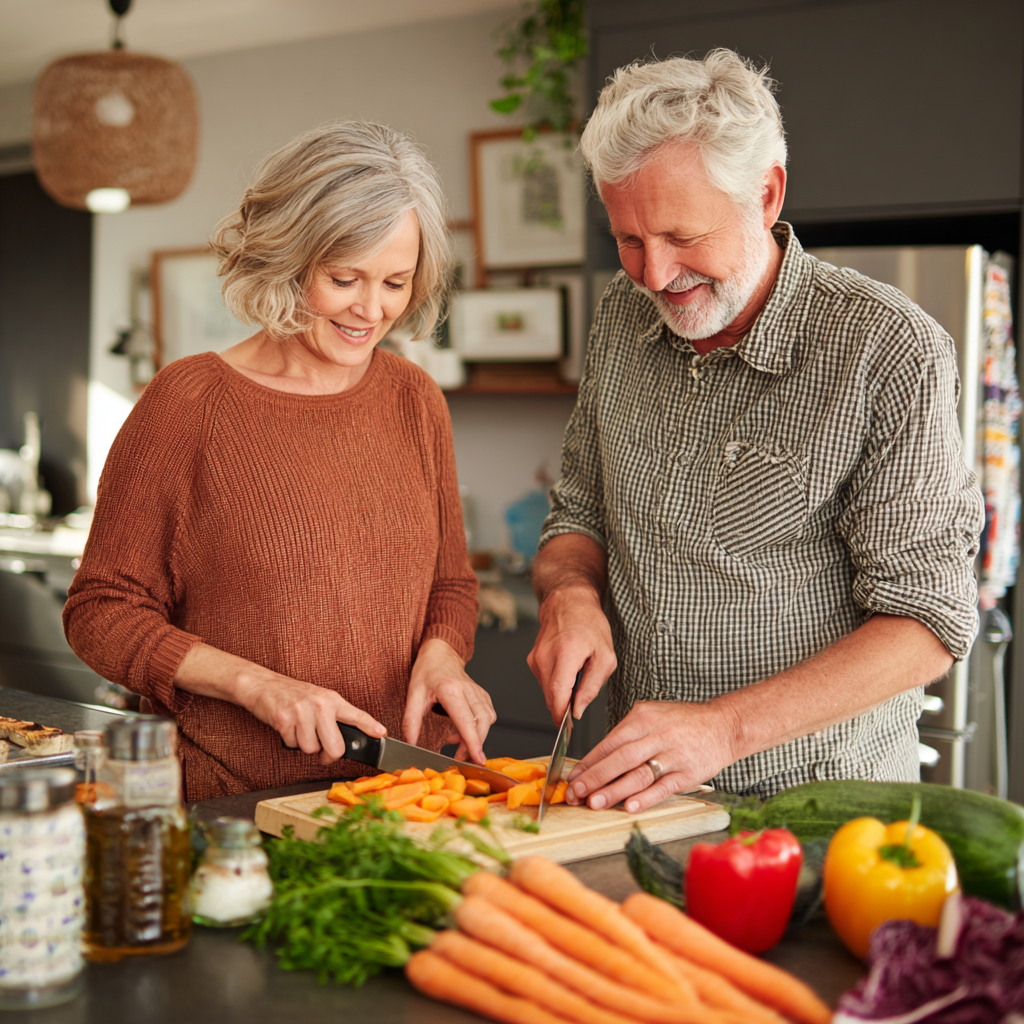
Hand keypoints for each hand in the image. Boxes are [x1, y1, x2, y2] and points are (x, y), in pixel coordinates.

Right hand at [173, 642, 385, 765]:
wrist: (264, 685)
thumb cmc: (294, 697)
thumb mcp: (319, 701)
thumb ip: (334, 719)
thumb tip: (349, 742)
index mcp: (332, 700)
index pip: (356, 715)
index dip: (370, 726)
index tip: (382, 734)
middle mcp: (320, 704)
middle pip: (335, 747)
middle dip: (328, 755)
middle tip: (322, 750)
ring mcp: (302, 711)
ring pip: (311, 749)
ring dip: (304, 745)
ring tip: (299, 729)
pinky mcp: (284, 719)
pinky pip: (292, 744)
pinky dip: (288, 741)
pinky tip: (286, 726)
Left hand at [403, 638, 495, 763]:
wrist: (439, 653)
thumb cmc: (427, 671)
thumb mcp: (413, 695)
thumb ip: (411, 721)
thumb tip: (410, 743)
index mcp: (451, 690)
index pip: (466, 721)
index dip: (473, 742)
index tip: (477, 758)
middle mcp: (468, 690)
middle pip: (481, 724)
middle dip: (474, 745)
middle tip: (459, 757)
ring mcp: (478, 692)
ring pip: (487, 720)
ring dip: (476, 737)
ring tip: (457, 743)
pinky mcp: (482, 694)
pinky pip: (488, 715)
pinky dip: (480, 727)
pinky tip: (463, 729)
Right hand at [527, 584, 616, 724]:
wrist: (568, 602)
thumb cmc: (589, 624)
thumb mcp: (605, 656)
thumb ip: (592, 686)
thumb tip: (579, 709)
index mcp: (566, 652)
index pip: (557, 693)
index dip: (561, 714)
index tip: (567, 726)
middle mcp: (546, 655)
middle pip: (550, 696)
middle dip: (564, 706)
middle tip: (580, 701)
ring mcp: (536, 657)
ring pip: (547, 690)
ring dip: (562, 692)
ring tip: (576, 675)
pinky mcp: (532, 660)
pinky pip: (545, 681)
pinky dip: (556, 683)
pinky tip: (567, 669)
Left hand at [565, 699, 740, 812]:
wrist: (724, 725)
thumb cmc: (683, 722)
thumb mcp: (652, 714)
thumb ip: (628, 733)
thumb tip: (598, 759)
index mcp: (643, 717)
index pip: (609, 742)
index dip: (589, 762)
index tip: (573, 778)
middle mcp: (657, 734)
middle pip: (620, 758)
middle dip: (595, 778)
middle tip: (576, 793)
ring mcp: (674, 754)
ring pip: (638, 774)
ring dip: (614, 791)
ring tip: (595, 803)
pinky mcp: (689, 773)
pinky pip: (664, 787)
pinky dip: (646, 798)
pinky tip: (630, 807)